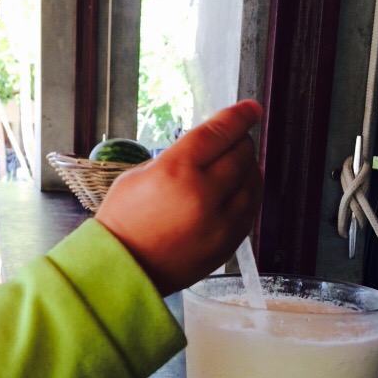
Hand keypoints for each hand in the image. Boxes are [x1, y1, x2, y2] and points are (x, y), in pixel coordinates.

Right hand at [96, 100, 263, 295]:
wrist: (124, 268)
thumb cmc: (125, 221)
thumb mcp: (139, 175)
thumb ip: (177, 157)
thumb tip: (209, 146)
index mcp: (175, 171)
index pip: (219, 133)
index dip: (239, 116)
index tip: (251, 109)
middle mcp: (202, 195)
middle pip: (241, 155)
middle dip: (241, 142)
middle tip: (235, 139)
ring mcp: (219, 223)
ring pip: (253, 182)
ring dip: (248, 168)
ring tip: (236, 165)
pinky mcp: (227, 244)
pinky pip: (250, 211)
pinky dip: (247, 195)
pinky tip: (237, 192)